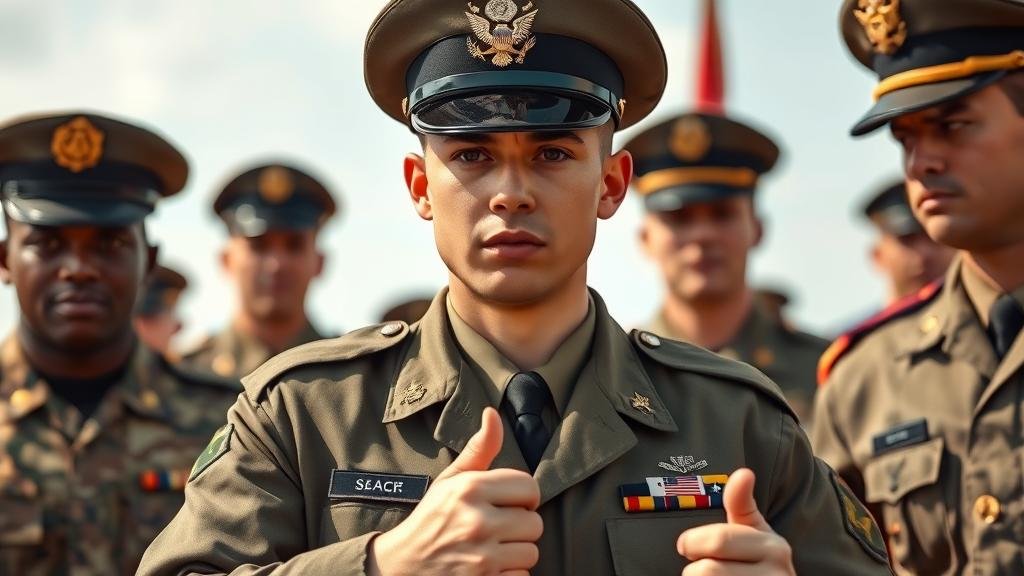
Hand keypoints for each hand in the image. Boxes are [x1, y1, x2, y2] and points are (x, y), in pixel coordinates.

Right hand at [367, 407, 542, 575]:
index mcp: (469, 489)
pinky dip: (510, 573)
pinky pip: (523, 575)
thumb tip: (493, 413)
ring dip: (516, 551)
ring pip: (531, 551)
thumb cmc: (431, 519)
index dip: (522, 496)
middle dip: (519, 525)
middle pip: (535, 521)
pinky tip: (491, 567)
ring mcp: (481, 557)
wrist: (401, 566)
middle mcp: (476, 521)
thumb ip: (478, 449)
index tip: (507, 503)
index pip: (529, 486)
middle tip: (498, 527)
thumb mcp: (450, 480)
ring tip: (494, 547)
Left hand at [676, 468, 794, 574]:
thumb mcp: (755, 533)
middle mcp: (776, 574)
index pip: (718, 541)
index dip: (692, 543)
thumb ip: (741, 505)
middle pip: (706, 570)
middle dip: (694, 569)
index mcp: (773, 547)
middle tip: (699, 569)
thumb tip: (744, 472)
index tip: (685, 546)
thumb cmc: (760, 564)